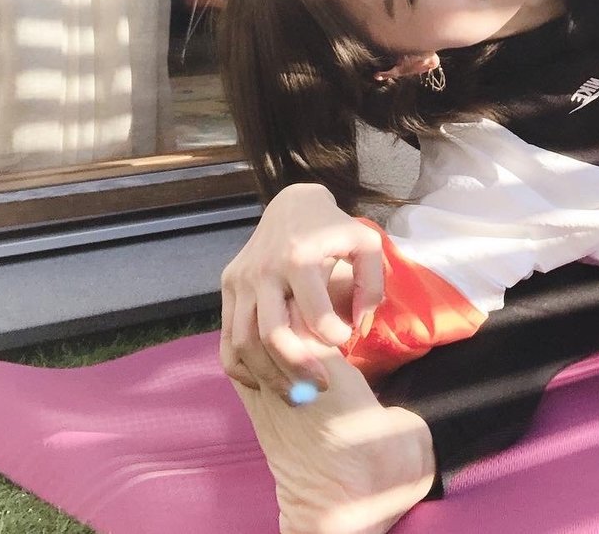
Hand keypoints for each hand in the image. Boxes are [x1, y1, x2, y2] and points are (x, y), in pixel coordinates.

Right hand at [219, 183, 384, 397]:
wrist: (292, 205)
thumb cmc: (333, 227)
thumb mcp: (364, 243)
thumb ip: (371, 284)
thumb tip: (359, 326)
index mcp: (299, 257)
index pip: (313, 312)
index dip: (332, 336)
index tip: (346, 342)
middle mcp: (264, 269)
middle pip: (272, 334)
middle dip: (297, 368)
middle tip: (322, 386)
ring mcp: (241, 279)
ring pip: (244, 342)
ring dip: (269, 375)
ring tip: (296, 394)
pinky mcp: (228, 285)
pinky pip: (226, 337)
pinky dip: (240, 366)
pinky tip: (263, 381)